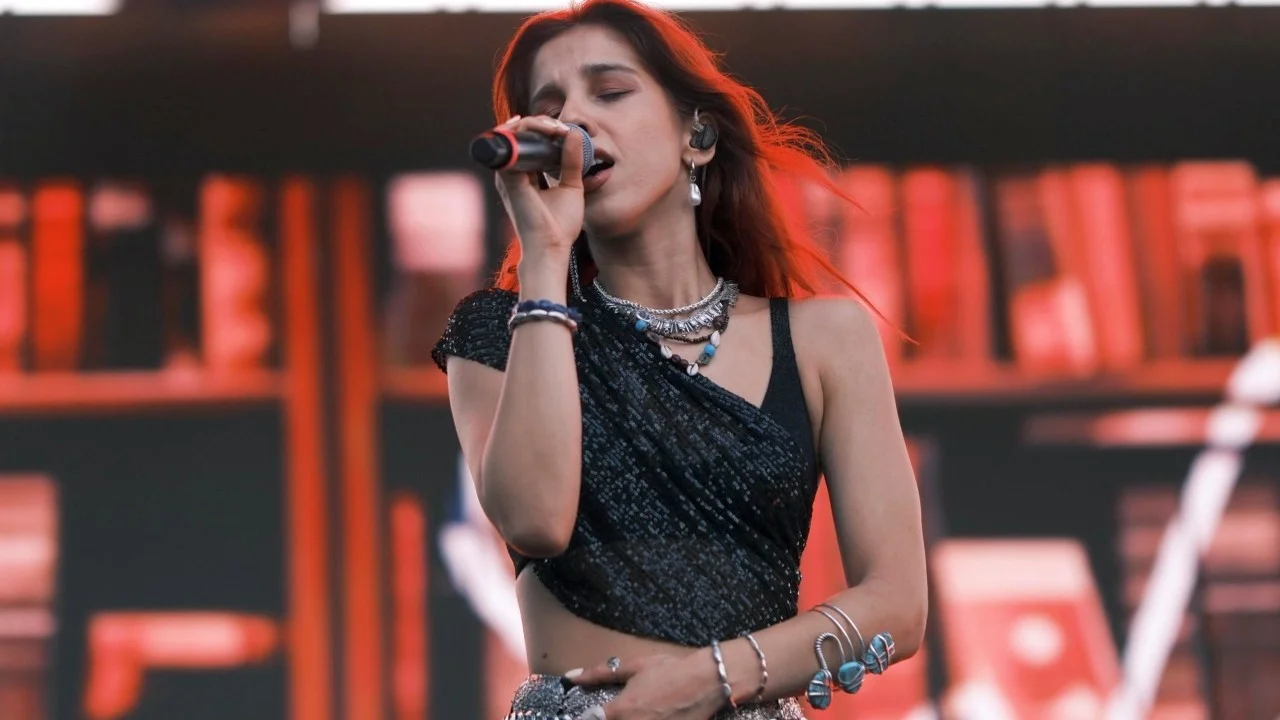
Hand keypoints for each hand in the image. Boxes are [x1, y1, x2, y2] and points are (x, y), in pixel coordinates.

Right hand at [493, 114, 588, 262]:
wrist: (552, 247)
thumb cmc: (559, 225)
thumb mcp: (571, 187)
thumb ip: (572, 161)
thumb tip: (575, 135)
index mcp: (524, 176)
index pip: (528, 143)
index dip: (544, 131)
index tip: (564, 130)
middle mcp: (511, 173)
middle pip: (519, 136)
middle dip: (540, 124)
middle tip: (561, 127)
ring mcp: (506, 175)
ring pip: (513, 134)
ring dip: (535, 123)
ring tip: (557, 127)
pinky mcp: (507, 177)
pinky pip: (512, 143)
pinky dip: (528, 131)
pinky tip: (548, 130)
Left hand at [568, 651, 725, 719]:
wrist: (707, 682)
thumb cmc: (670, 671)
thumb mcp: (634, 667)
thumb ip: (600, 673)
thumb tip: (570, 676)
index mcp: (620, 711)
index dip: (587, 719)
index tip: (590, 715)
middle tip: (614, 714)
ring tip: (635, 714)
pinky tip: (650, 718)